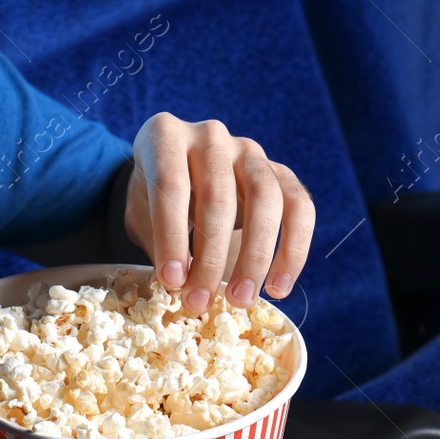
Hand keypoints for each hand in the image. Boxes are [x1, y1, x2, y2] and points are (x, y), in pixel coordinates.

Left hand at [125, 112, 315, 312]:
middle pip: (219, 196)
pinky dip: (293, 251)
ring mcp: (250, 152)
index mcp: (166, 137)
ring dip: (255, 257)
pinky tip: (278, 288)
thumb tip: (177, 282)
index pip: (171, 183)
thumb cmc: (155, 198)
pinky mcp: (281, 173)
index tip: (171, 280)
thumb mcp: (139, 214)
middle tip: (199, 302)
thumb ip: (154, 239)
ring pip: (266, 200)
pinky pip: (300, 208)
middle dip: (209, 258)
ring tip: (242, 299)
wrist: (182, 175)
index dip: (171, 234)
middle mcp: (211, 136)